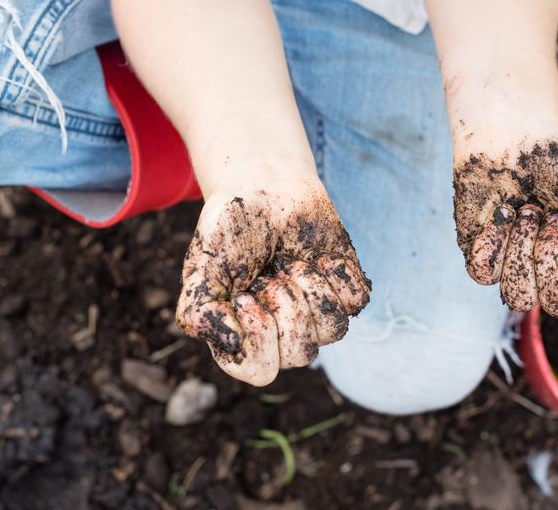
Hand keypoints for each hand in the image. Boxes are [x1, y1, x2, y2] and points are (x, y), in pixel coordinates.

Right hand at [176, 178, 369, 385]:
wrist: (266, 187)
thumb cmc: (231, 230)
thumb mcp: (201, 268)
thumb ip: (200, 313)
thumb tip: (233, 343)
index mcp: (246, 340)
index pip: (261, 370)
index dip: (257, 332)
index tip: (244, 294)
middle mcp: (283, 335)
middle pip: (301, 352)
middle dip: (285, 302)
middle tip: (270, 272)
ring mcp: (317, 315)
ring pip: (333, 329)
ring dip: (310, 285)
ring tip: (291, 262)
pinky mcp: (346, 291)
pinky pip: (357, 300)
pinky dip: (337, 271)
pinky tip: (317, 254)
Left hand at [452, 124, 557, 315]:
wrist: (517, 132)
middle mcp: (553, 275)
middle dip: (554, 253)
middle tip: (552, 215)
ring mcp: (516, 269)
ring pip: (519, 297)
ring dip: (523, 248)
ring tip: (527, 211)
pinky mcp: (483, 255)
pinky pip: (483, 273)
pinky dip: (494, 238)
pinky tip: (502, 210)